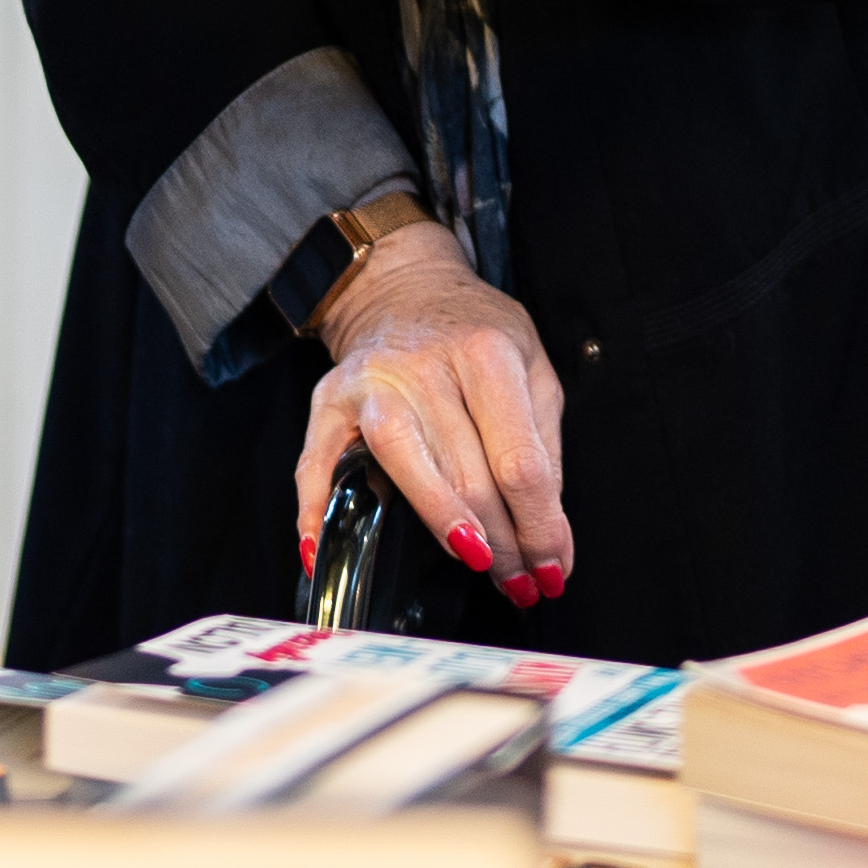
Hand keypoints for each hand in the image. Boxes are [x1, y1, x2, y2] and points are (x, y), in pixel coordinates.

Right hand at [296, 221, 570, 605]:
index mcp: (487, 353)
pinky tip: (320, 552)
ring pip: (404, 465)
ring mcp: (372, 383)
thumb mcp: (532, 369)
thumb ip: (543, 447)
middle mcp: (426, 365)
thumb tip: (550, 537)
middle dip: (502, 541)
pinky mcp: (329, 401)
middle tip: (522, 580)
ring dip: (441, 523)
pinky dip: (313, 511)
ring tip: (475, 562)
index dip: (539, 524)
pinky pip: (315, 463)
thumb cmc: (475, 335)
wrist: (404, 288)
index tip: (553, 565)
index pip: (519, 460)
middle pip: (469, 474)